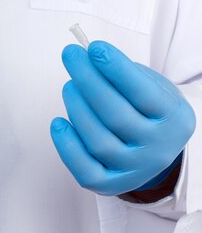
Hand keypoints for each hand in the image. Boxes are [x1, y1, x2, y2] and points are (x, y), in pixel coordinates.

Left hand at [50, 41, 195, 195]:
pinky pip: (85, 170)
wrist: (155, 150)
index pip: (143, 92)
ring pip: (98, 140)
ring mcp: (134, 169)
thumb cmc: (146, 111)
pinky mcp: (111, 184)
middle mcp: (158, 148)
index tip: (94, 47)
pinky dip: (67, 146)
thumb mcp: (152, 88)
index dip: (117, 69)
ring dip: (77, 108)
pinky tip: (57, 123)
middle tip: (71, 56)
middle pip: (116, 115)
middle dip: (89, 80)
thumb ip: (125, 75)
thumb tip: (88, 57)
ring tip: (69, 86)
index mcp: (174, 120)